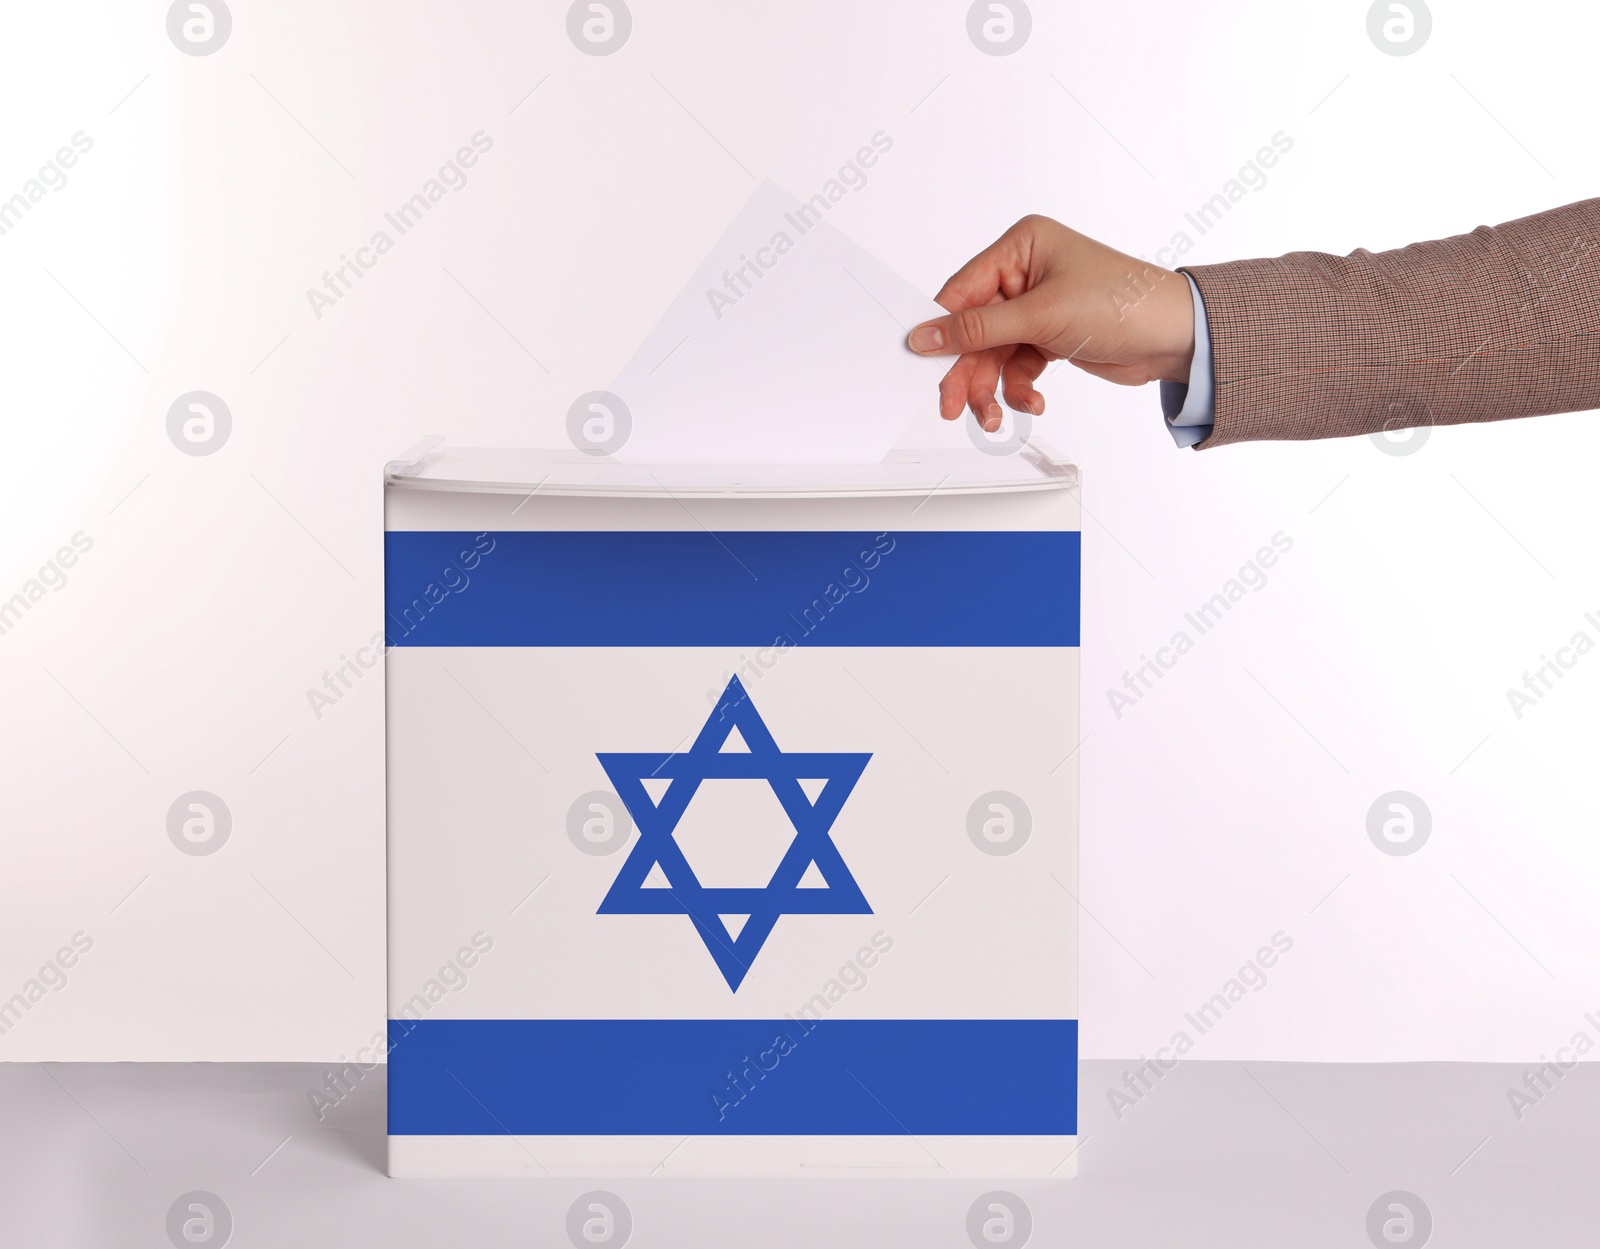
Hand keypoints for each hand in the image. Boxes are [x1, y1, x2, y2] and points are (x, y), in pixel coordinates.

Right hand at [908, 215, 1196, 429]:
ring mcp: (1037, 308)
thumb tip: (927, 334)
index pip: (963, 290)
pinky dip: (1018, 389)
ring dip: (991, 388)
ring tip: (993, 416)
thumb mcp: (1041, 315)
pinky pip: (1015, 367)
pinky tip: (1031, 402)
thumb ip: (978, 328)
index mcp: (1022, 246)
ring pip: (993, 354)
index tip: (921, 358)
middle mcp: (1025, 273)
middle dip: (967, 370)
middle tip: (954, 404)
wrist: (1175, 336)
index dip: (942, 328)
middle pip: (975, 328)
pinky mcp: (1048, 337)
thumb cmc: (1123, 303)